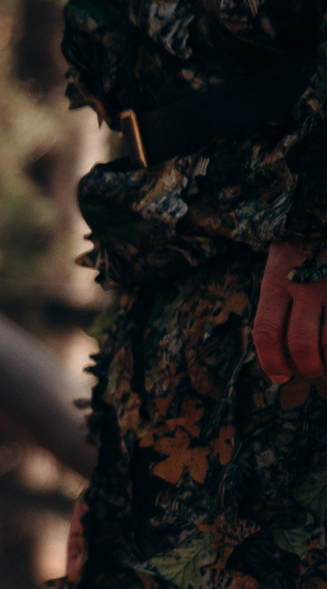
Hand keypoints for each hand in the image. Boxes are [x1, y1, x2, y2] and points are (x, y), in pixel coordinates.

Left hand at [256, 241, 325, 383]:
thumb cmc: (306, 246)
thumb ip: (280, 300)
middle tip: (311, 369)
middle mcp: (305, 284)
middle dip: (306, 365)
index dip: (271, 361)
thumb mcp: (283, 265)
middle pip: (300, 342)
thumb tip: (280, 347)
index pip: (267, 332)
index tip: (280, 376)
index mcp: (278, 281)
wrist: (323, 212)